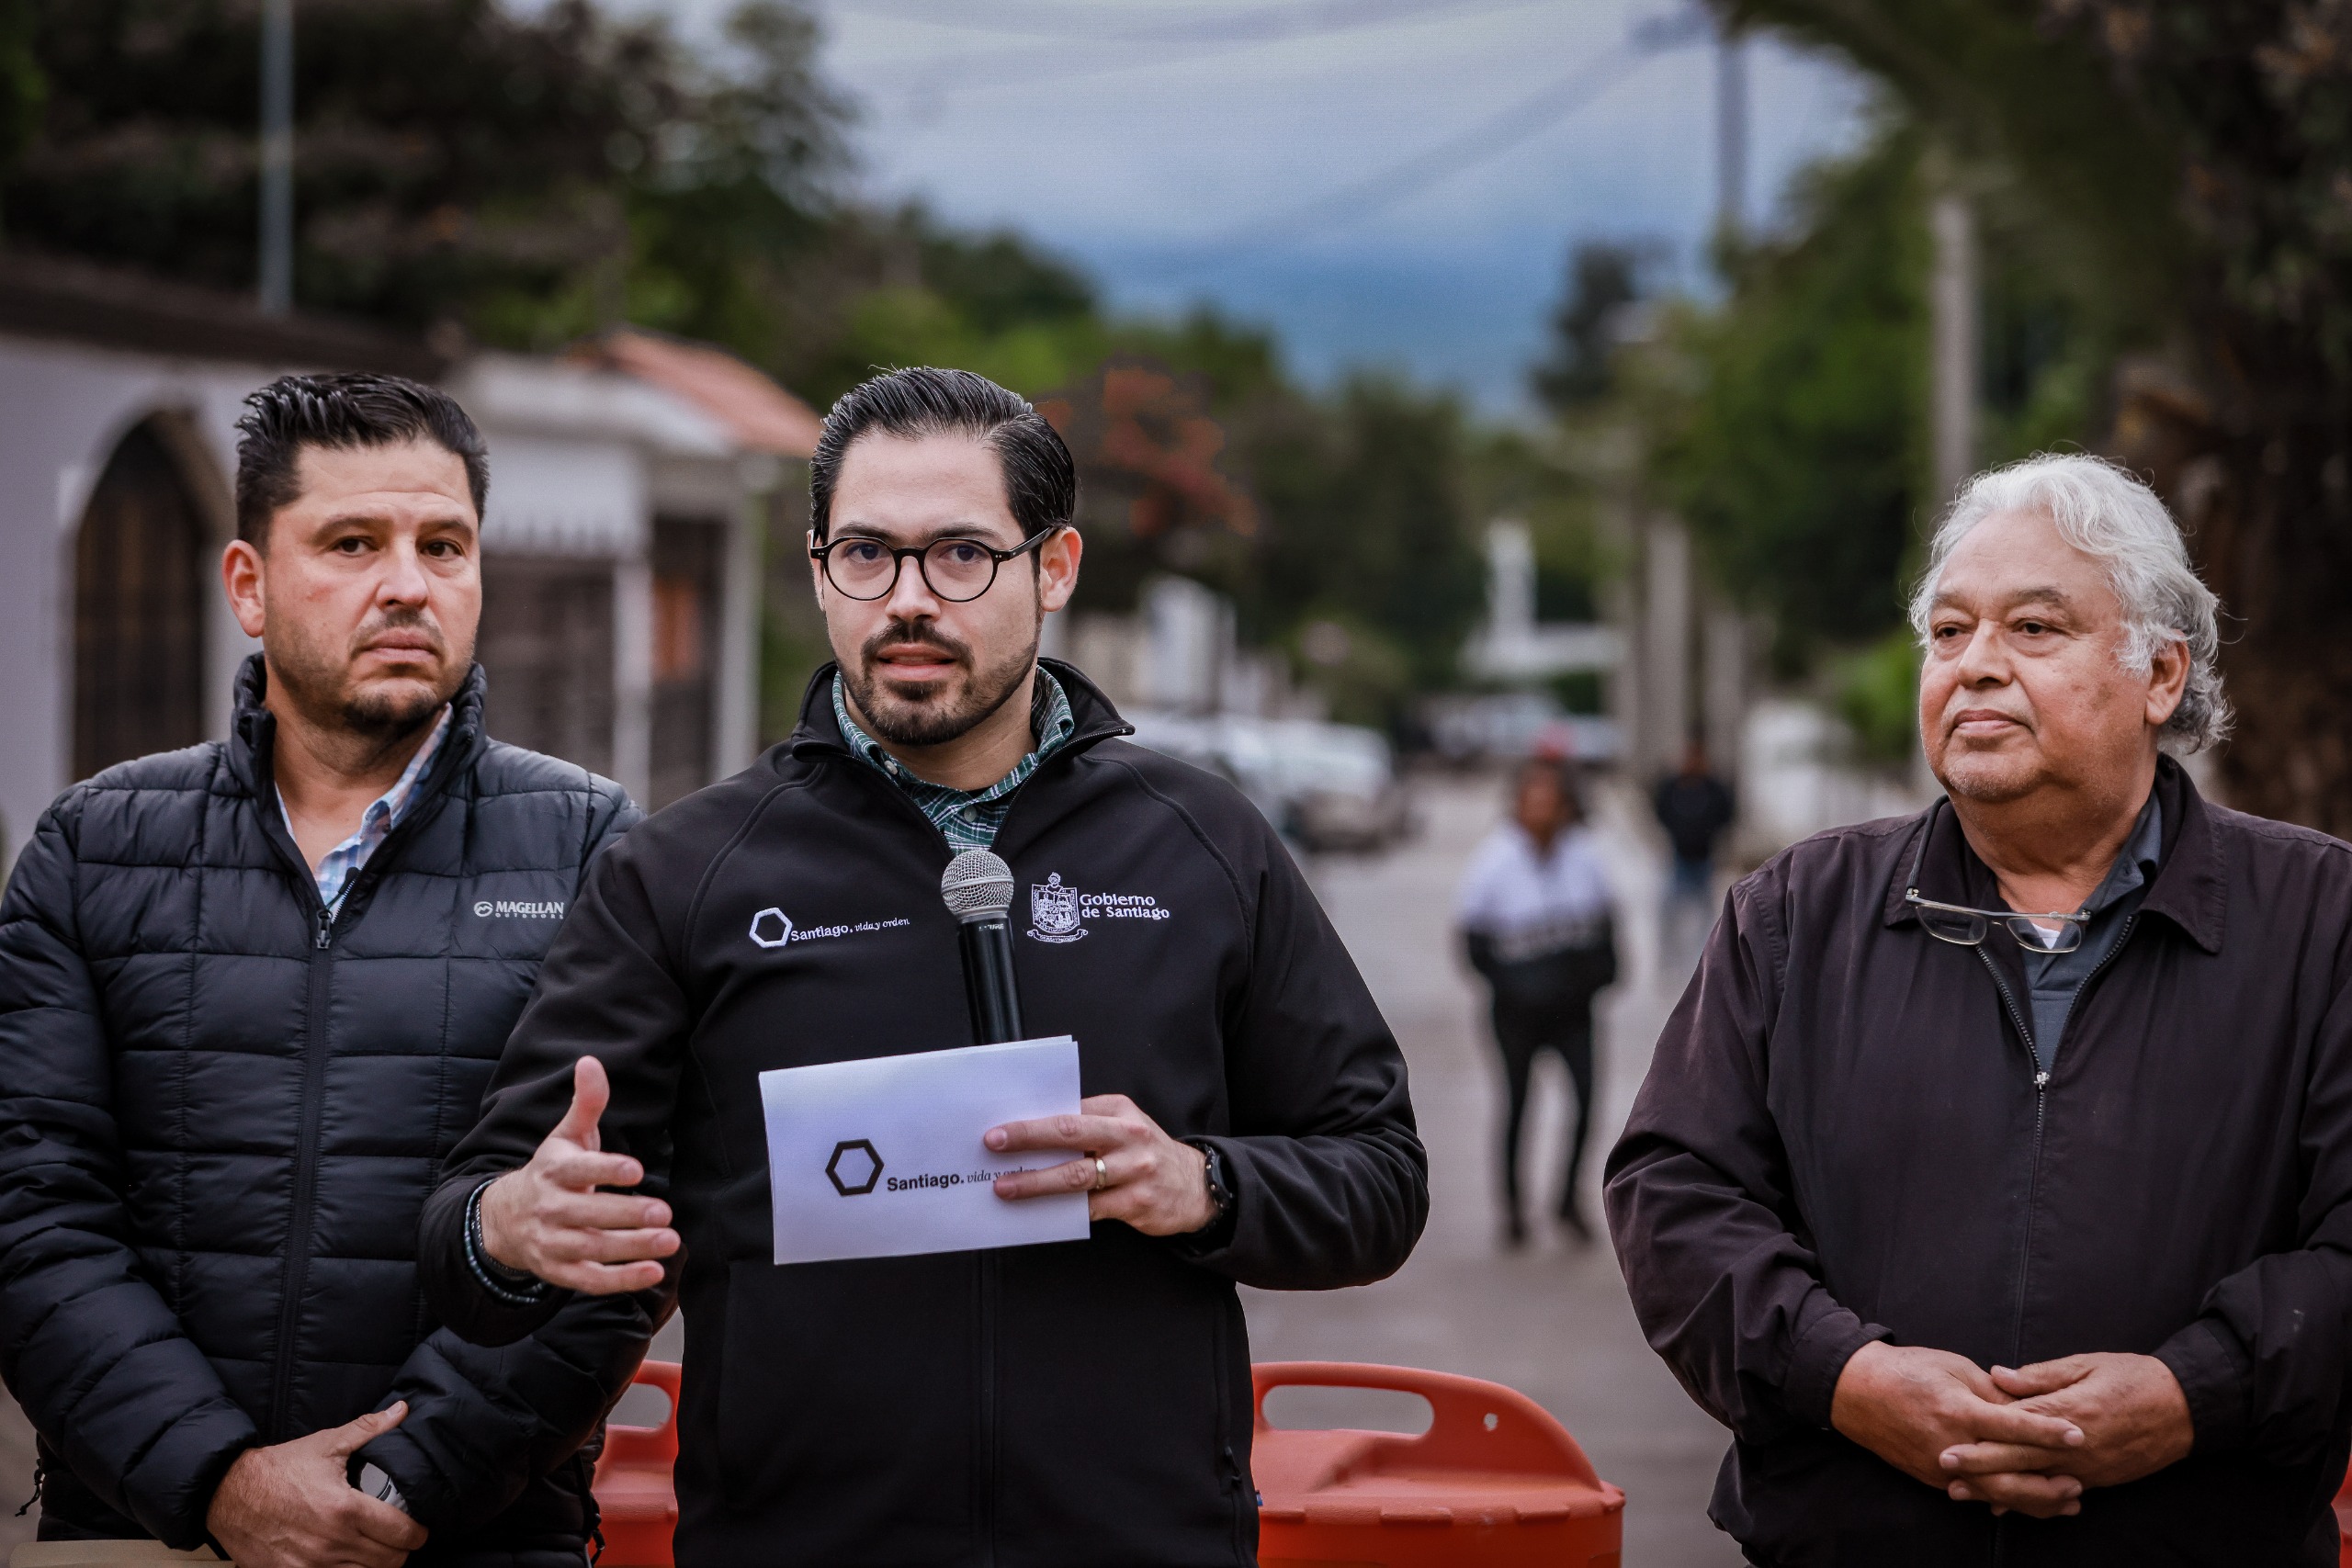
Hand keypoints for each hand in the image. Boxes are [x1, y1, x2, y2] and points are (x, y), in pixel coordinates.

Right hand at [206, 1404, 428, 1567]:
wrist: (228, 1494)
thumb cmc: (277, 1469)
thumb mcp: (326, 1444)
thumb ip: (368, 1429)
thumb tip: (401, 1410)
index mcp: (345, 1509)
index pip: (399, 1532)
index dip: (417, 1534)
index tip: (419, 1531)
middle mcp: (332, 1543)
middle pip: (387, 1562)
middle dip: (400, 1551)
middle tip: (400, 1541)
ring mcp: (311, 1566)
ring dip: (375, 1567)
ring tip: (376, 1552)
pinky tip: (348, 1563)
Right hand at [477, 1056, 677, 1294]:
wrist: (506, 1219)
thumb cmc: (552, 1172)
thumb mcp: (566, 1136)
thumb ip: (586, 1103)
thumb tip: (591, 1061)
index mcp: (552, 1171)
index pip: (577, 1171)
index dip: (605, 1170)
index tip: (636, 1170)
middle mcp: (549, 1208)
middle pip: (588, 1214)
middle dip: (627, 1214)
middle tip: (664, 1212)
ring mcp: (552, 1243)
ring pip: (592, 1248)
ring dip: (632, 1248)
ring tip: (670, 1240)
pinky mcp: (560, 1271)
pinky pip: (590, 1280)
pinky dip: (621, 1281)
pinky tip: (653, 1273)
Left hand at [985, 1094, 1217, 1235]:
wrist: (1196, 1187)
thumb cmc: (1147, 1153)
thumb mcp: (1125, 1126)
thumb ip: (1088, 1125)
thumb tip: (1034, 1136)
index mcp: (1119, 1111)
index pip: (1069, 1109)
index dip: (1033, 1118)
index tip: (1000, 1125)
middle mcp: (1129, 1137)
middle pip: (1069, 1132)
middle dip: (1027, 1137)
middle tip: (994, 1142)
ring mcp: (1134, 1170)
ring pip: (1075, 1176)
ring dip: (1035, 1181)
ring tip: (1006, 1187)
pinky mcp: (1136, 1203)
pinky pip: (1089, 1208)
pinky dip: (1061, 1210)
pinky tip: (1038, 1212)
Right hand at [1831, 1342, 2086, 1518]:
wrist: (1858, 1392)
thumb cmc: (1910, 1371)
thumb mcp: (1954, 1367)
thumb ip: (1993, 1391)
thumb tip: (2029, 1407)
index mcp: (1958, 1409)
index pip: (2012, 1425)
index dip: (2048, 1431)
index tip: (2079, 1434)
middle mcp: (1951, 1444)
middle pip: (2006, 1475)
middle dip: (2046, 1484)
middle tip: (2078, 1485)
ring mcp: (1940, 1467)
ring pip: (1994, 1493)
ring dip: (2033, 1499)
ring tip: (2066, 1501)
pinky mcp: (1933, 1478)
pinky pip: (1976, 1493)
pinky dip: (2006, 1499)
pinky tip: (2029, 1500)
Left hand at [1939, 1353, 2191, 1501]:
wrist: (2185, 1408)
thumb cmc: (2132, 1377)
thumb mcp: (2085, 1364)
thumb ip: (2039, 1375)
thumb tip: (1997, 1376)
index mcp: (2068, 1412)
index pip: (2014, 1428)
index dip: (1981, 1437)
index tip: (1949, 1441)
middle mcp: (2074, 1445)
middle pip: (2019, 1460)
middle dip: (1980, 1468)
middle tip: (1946, 1472)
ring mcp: (2087, 1466)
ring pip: (2035, 1483)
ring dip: (1999, 1488)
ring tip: (1965, 1492)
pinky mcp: (2098, 1478)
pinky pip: (2058, 1492)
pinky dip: (2031, 1498)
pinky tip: (2007, 1503)